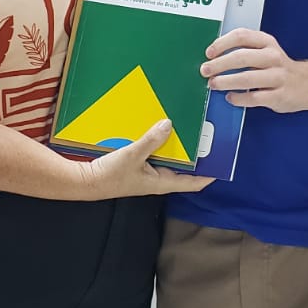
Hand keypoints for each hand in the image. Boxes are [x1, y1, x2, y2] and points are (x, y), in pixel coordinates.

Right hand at [84, 119, 213, 197]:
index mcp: (162, 182)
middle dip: (195, 154)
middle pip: (184, 167)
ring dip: (178, 147)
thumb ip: (151, 140)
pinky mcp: (139, 164)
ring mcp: (149, 171)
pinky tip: (161, 129)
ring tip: (188, 128)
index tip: (222, 162)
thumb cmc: (110, 176)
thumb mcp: (132, 155)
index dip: (209, 175)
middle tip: (207, 135)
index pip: (193, 183)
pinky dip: (160, 143)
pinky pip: (155, 153)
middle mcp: (159, 178)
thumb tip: (169, 124)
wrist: (86, 181)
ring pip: (170, 158)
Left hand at [202, 28, 307, 112]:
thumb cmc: (280, 68)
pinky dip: (238, 98)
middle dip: (219, 64)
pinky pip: (253, 98)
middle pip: (241, 57)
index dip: (222, 44)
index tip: (210, 52)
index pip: (241, 36)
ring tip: (214, 84)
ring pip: (246, 78)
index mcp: (267, 43)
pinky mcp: (278, 96)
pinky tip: (231, 97)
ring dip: (225, 81)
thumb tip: (214, 57)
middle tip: (206, 70)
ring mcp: (277, 77)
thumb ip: (244, 50)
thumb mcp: (266, 50)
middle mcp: (273, 57)